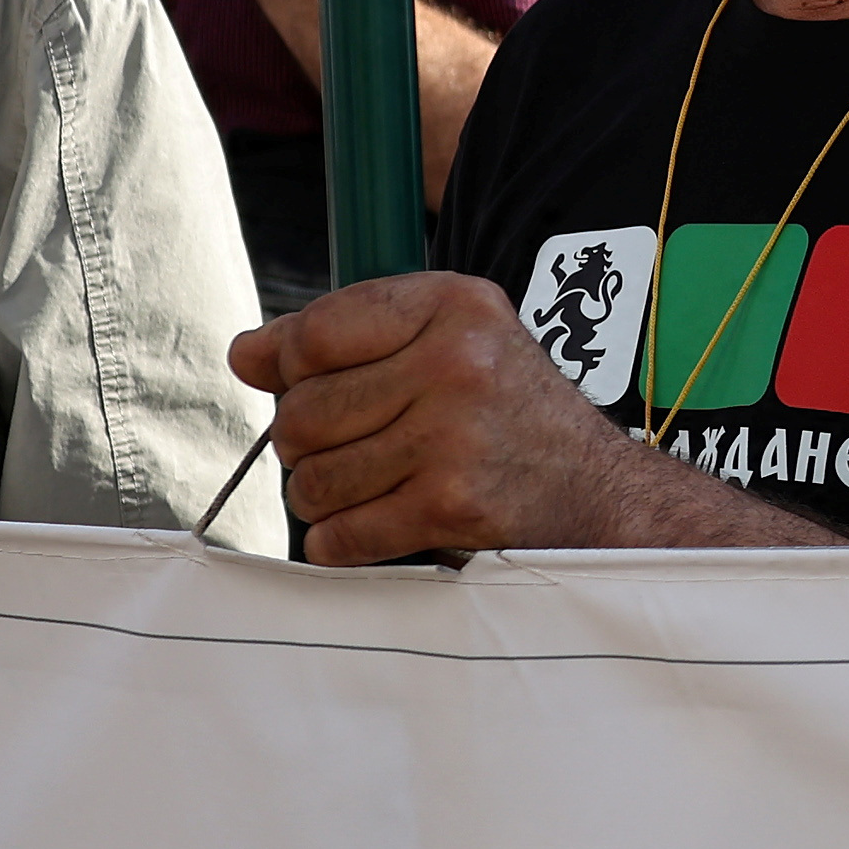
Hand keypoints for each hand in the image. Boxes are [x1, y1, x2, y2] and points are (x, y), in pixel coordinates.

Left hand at [233, 272, 656, 562]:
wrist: (601, 493)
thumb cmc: (511, 414)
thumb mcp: (453, 342)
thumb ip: (349, 338)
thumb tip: (246, 355)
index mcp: (455, 306)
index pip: (316, 333)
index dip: (290, 369)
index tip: (305, 387)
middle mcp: (457, 362)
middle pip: (301, 413)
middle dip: (306, 444)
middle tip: (350, 449)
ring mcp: (454, 436)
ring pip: (312, 479)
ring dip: (321, 496)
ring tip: (366, 489)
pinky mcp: (451, 505)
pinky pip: (340, 534)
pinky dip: (337, 542)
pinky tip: (369, 526)